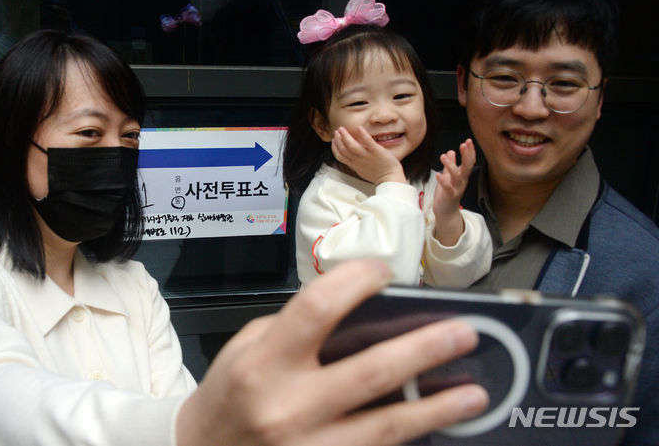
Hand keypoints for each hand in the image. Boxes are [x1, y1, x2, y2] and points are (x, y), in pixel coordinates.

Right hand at [175, 259, 487, 445]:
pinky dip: (410, 437)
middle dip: (424, 349)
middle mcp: (286, 405)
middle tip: (463, 332)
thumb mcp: (246, 347)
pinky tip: (435, 425)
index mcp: (263, 362)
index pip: (318, 307)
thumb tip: (357, 310)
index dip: (357, 281)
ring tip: (474, 392)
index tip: (382, 272)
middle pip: (370, 371)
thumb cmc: (228, 396)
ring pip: (386, 425)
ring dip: (436, 406)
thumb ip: (296, 328)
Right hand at [331, 126, 406, 184]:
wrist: (390, 178)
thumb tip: (350, 156)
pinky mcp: (376, 152)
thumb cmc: (378, 174)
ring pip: (352, 146)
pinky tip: (359, 128)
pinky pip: (368, 142)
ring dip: (345, 136)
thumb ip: (355, 162)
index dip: (335, 147)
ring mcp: (367, 156)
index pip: (339, 156)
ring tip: (342, 129)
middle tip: (337, 131)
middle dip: (338, 139)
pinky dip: (363, 135)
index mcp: (354, 165)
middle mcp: (358, 160)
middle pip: (343, 150)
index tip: (334, 140)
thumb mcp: (362, 170)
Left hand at [433, 139, 475, 245]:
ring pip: (457, 176)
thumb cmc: (447, 193)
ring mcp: (457, 189)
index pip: (469, 161)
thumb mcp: (448, 176)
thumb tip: (451, 151)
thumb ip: (450, 165)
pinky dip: (443, 180)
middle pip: (467, 167)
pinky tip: (438, 174)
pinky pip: (447, 188)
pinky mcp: (449, 196)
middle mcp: (462, 181)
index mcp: (462, 175)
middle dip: (467, 155)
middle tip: (464, 144)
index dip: (469, 151)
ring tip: (443, 156)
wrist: (446, 211)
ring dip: (451, 165)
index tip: (468, 141)